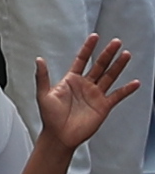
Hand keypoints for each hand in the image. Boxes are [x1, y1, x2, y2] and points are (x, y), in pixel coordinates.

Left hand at [45, 39, 140, 163]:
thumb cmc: (50, 117)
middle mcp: (85, 85)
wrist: (59, 136)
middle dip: (107, 53)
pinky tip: (135, 83)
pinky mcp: (103, 106)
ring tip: (126, 54)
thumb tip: (39, 59)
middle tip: (116, 41)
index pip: (82, 60)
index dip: (88, 48)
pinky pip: (117, 96)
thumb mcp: (43, 94)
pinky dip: (127, 90)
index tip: (95, 37)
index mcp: (71, 80)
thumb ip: (42, 77)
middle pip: (99, 65)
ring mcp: (95, 95)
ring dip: (118, 66)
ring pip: (110, 77)